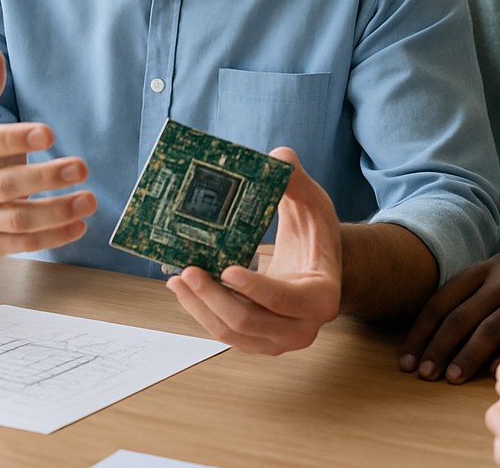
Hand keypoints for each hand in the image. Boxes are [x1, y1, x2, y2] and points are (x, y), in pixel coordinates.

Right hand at [0, 46, 96, 256]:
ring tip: (91, 198)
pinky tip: (80, 225)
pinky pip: (20, 245)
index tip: (50, 132)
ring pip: (15, 220)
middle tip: (82, 166)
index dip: (15, 139)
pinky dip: (51, 239)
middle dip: (44, 177)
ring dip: (55, 212)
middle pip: (3, 186)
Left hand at [166, 147, 341, 353]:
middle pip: (249, 321)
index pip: (285, 299)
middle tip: (188, 270)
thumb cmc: (317, 233)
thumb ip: (296, 180)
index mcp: (322, 298)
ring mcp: (277, 340)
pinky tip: (184, 288)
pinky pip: (224, 331)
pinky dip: (202, 311)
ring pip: (231, 332)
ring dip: (200, 307)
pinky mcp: (255, 339)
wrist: (319, 264)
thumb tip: (275, 158)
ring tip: (177, 279)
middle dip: (213, 298)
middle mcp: (301, 328)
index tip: (226, 269)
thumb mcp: (313, 203)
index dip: (256, 289)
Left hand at [400, 243, 499, 382]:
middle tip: (424, 374)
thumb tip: (429, 328)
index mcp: (483, 269)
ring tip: (450, 378)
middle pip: (462, 318)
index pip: (442, 301)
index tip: (407, 359)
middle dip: (438, 349)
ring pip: (490, 332)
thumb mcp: (493, 268)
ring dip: (467, 358)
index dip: (421, 332)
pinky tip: (490, 376)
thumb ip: (466, 292)